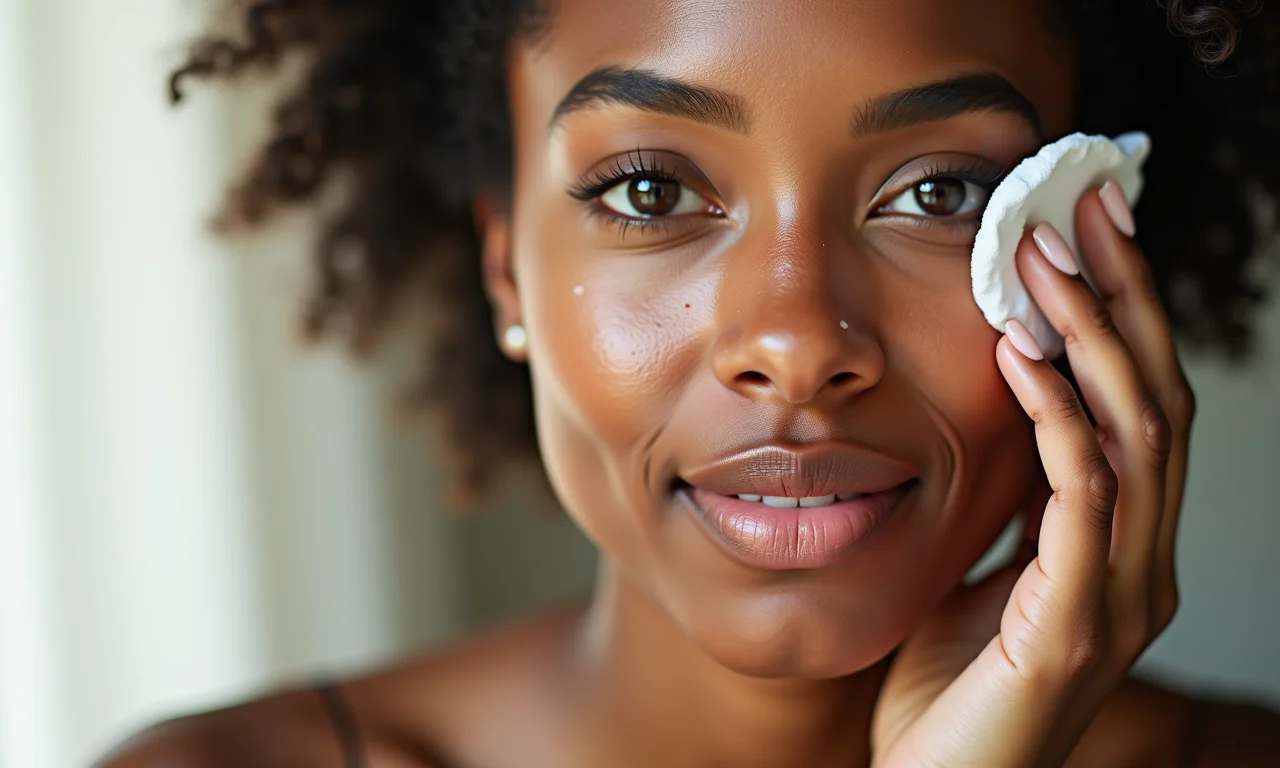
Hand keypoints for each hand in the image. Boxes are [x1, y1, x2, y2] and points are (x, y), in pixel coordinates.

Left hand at [870, 183, 1196, 766]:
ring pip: (1136, 436)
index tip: (1089, 235)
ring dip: (1093, 336)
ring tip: (1046, 258)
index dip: (1125, 319)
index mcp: (1119, 550)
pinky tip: (1021, 355)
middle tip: (1086, 208)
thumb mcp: (978, 577)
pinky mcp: (1079, 626)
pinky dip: (1059, 418)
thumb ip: (1004, 509)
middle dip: (1124, 299)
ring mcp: (1119, 597)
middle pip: (1158, 402)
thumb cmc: (945, 693)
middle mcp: (1139, 565)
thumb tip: (993, 425)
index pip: (1139, 411)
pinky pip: (1082, 498)